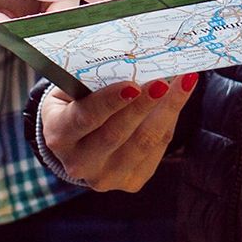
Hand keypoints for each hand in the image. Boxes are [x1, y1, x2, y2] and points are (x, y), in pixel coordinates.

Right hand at [36, 72, 196, 192]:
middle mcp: (80, 163)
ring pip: (142, 143)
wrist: (79, 141)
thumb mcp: (73, 89)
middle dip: (142, 106)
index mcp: (58, 135)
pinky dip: (170, 120)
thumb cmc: (77, 102)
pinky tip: (179, 97)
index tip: (132, 84)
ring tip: (183, 83)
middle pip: (116, 134)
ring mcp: (106, 177)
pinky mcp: (132, 181)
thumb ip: (94, 78)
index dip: (109, 101)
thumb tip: (134, 60)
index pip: (84, 118)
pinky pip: (156, 149)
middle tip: (163, 81)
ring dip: (166, 111)